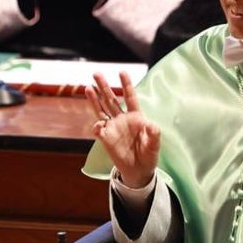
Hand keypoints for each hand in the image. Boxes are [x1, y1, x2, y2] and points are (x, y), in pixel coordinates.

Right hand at [86, 71, 158, 188]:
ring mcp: (113, 128)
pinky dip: (97, 126)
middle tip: (96, 73)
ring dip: (94, 99)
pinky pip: (98, 130)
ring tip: (87, 87)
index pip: (130, 97)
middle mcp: (122, 119)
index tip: (122, 72)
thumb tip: (152, 125)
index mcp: (136, 117)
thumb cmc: (149, 155)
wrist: (139, 170)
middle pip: (111, 99)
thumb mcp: (154, 145)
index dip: (126, 85)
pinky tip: (99, 125)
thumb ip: (154, 134)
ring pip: (101, 110)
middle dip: (104, 86)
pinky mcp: (106, 139)